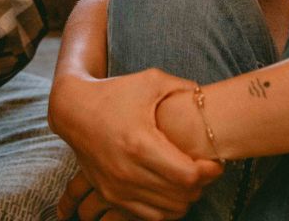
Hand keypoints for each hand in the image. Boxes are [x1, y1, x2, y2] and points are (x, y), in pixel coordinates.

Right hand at [49, 68, 222, 219]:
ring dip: (185, 198)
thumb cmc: (115, 93)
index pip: (188, 175)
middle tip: (205, 169)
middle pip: (182, 196)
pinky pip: (150, 216)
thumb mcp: (150, 81)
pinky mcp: (111, 195)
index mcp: (140, 143)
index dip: (209, 171)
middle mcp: (127, 171)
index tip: (215, 162)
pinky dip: (166, 208)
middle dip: (201, 185)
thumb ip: (184, 88)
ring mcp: (117, 187)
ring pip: (169, 210)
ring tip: (188, 178)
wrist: (73, 110)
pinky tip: (170, 189)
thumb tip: (208, 99)